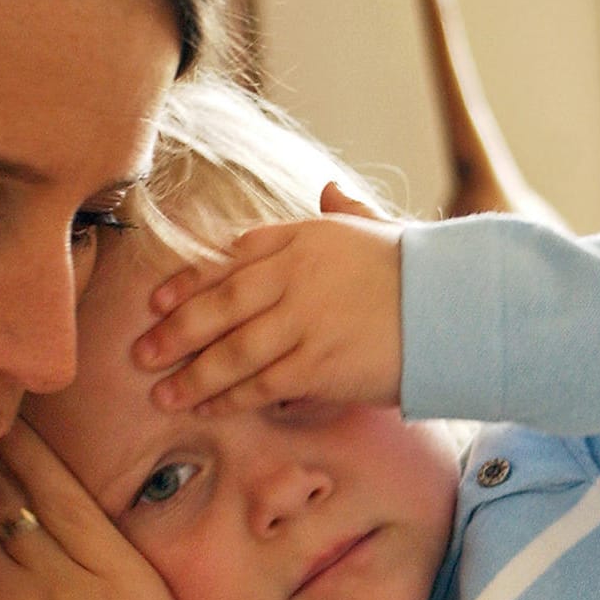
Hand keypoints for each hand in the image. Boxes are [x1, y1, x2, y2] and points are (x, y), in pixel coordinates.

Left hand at [133, 181, 404, 414]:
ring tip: (161, 395)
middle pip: (218, 305)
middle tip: (140, 353)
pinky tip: (207, 408)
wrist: (459, 308)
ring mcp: (303, 321)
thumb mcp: (379, 228)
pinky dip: (229, 398)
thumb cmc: (422, 272)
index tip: (157, 301)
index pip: (232, 258)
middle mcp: (296, 276)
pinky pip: (260, 384)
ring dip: (192, 376)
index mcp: (305, 237)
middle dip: (174, 333)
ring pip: (231, 351)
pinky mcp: (317, 364)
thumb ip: (343, 213)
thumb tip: (327, 191)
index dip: (189, 281)